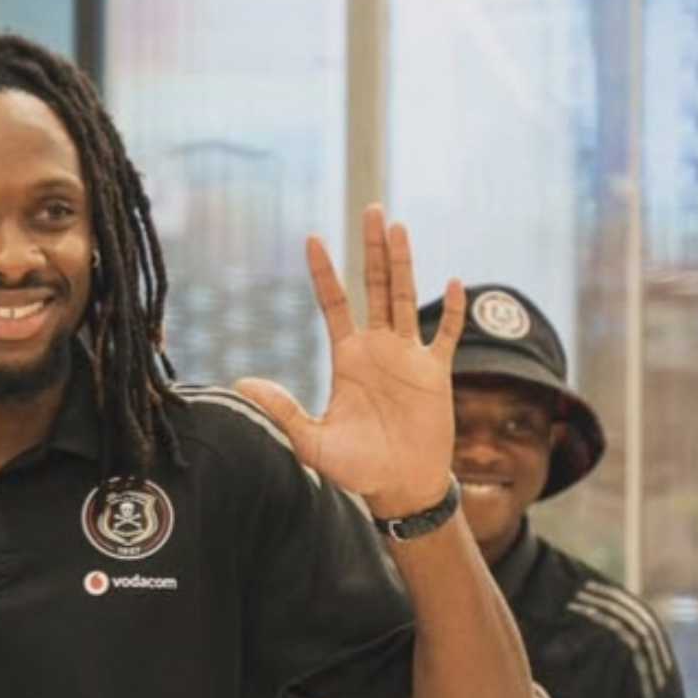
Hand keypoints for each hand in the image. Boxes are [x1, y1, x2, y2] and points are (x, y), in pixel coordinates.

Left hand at [234, 205, 463, 516]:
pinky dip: (452, 311)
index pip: (334, 304)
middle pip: (375, 286)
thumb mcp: (311, 441)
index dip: (324, 273)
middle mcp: (378, 349)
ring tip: (400, 227)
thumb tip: (242, 385)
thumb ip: (282, 410)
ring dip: (405, 263)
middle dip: (373, 248)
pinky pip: (446, 335)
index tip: (312, 238)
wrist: (399, 489)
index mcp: (348, 358)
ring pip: (408, 298)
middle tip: (372, 209)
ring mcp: (408, 358)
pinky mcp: (435, 374)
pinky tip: (455, 282)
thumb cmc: (355, 470)